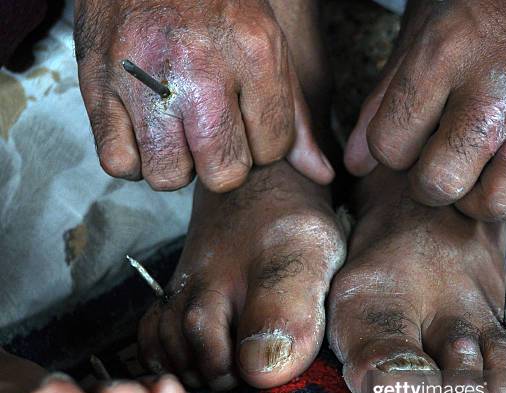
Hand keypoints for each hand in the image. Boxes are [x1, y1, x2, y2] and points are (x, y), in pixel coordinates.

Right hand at [74, 0, 333, 191]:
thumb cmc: (216, 6)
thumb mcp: (268, 48)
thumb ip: (295, 117)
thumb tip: (322, 175)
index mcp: (254, 51)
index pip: (272, 150)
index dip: (261, 146)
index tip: (245, 122)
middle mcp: (199, 67)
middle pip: (223, 173)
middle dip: (221, 164)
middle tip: (210, 133)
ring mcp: (143, 75)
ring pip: (167, 176)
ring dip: (174, 164)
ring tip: (175, 130)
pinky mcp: (97, 84)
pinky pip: (119, 163)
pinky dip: (131, 157)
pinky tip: (143, 131)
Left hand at [345, 0, 505, 220]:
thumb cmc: (487, 12)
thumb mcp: (423, 38)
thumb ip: (383, 103)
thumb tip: (356, 165)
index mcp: (446, 57)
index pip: (391, 147)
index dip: (391, 153)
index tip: (408, 140)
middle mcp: (496, 93)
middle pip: (441, 184)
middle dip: (430, 184)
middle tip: (440, 162)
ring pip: (497, 204)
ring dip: (478, 199)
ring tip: (479, 170)